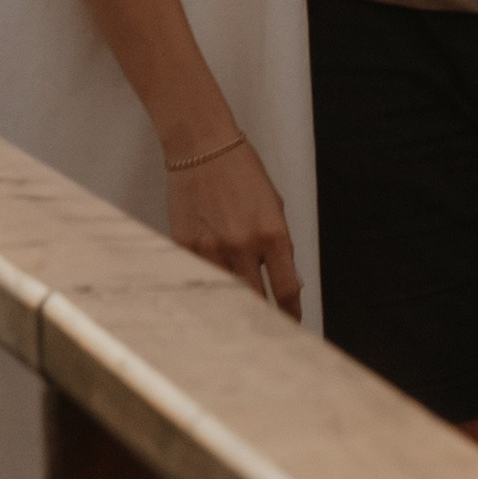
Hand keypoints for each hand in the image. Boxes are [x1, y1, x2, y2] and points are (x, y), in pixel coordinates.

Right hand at [168, 135, 302, 319]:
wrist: (202, 146)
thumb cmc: (242, 172)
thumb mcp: (274, 206)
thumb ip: (280, 245)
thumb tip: (288, 283)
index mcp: (272, 234)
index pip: (287, 291)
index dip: (291, 314)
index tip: (292, 324)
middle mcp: (243, 245)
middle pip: (256, 301)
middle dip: (264, 319)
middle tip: (268, 331)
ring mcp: (211, 248)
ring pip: (225, 295)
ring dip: (234, 307)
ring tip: (239, 320)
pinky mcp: (185, 246)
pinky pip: (199, 278)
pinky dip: (208, 287)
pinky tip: (211, 295)